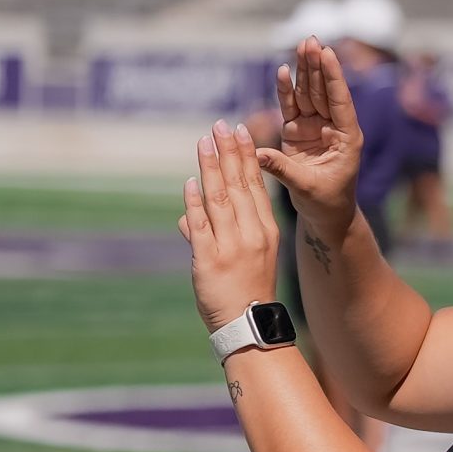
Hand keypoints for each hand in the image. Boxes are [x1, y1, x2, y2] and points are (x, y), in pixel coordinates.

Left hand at [181, 119, 282, 331]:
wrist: (247, 326)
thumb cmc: (246, 293)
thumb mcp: (242, 259)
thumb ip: (213, 233)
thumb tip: (186, 216)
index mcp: (265, 231)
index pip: (255, 186)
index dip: (247, 158)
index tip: (240, 132)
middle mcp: (251, 234)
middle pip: (239, 185)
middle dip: (229, 152)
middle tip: (221, 125)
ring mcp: (231, 245)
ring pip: (219, 198)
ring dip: (211, 167)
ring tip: (205, 142)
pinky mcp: (210, 258)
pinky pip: (201, 224)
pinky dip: (195, 201)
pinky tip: (191, 181)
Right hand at [260, 37, 363, 235]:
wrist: (324, 214)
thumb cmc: (326, 203)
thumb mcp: (308, 188)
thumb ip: (283, 169)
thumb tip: (257, 154)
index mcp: (347, 138)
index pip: (340, 101)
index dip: (333, 77)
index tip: (328, 52)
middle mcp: (333, 128)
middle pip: (324, 91)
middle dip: (318, 65)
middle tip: (312, 40)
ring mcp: (315, 127)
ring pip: (309, 93)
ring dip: (304, 70)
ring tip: (302, 44)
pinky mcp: (298, 132)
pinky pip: (292, 106)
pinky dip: (286, 90)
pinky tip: (283, 70)